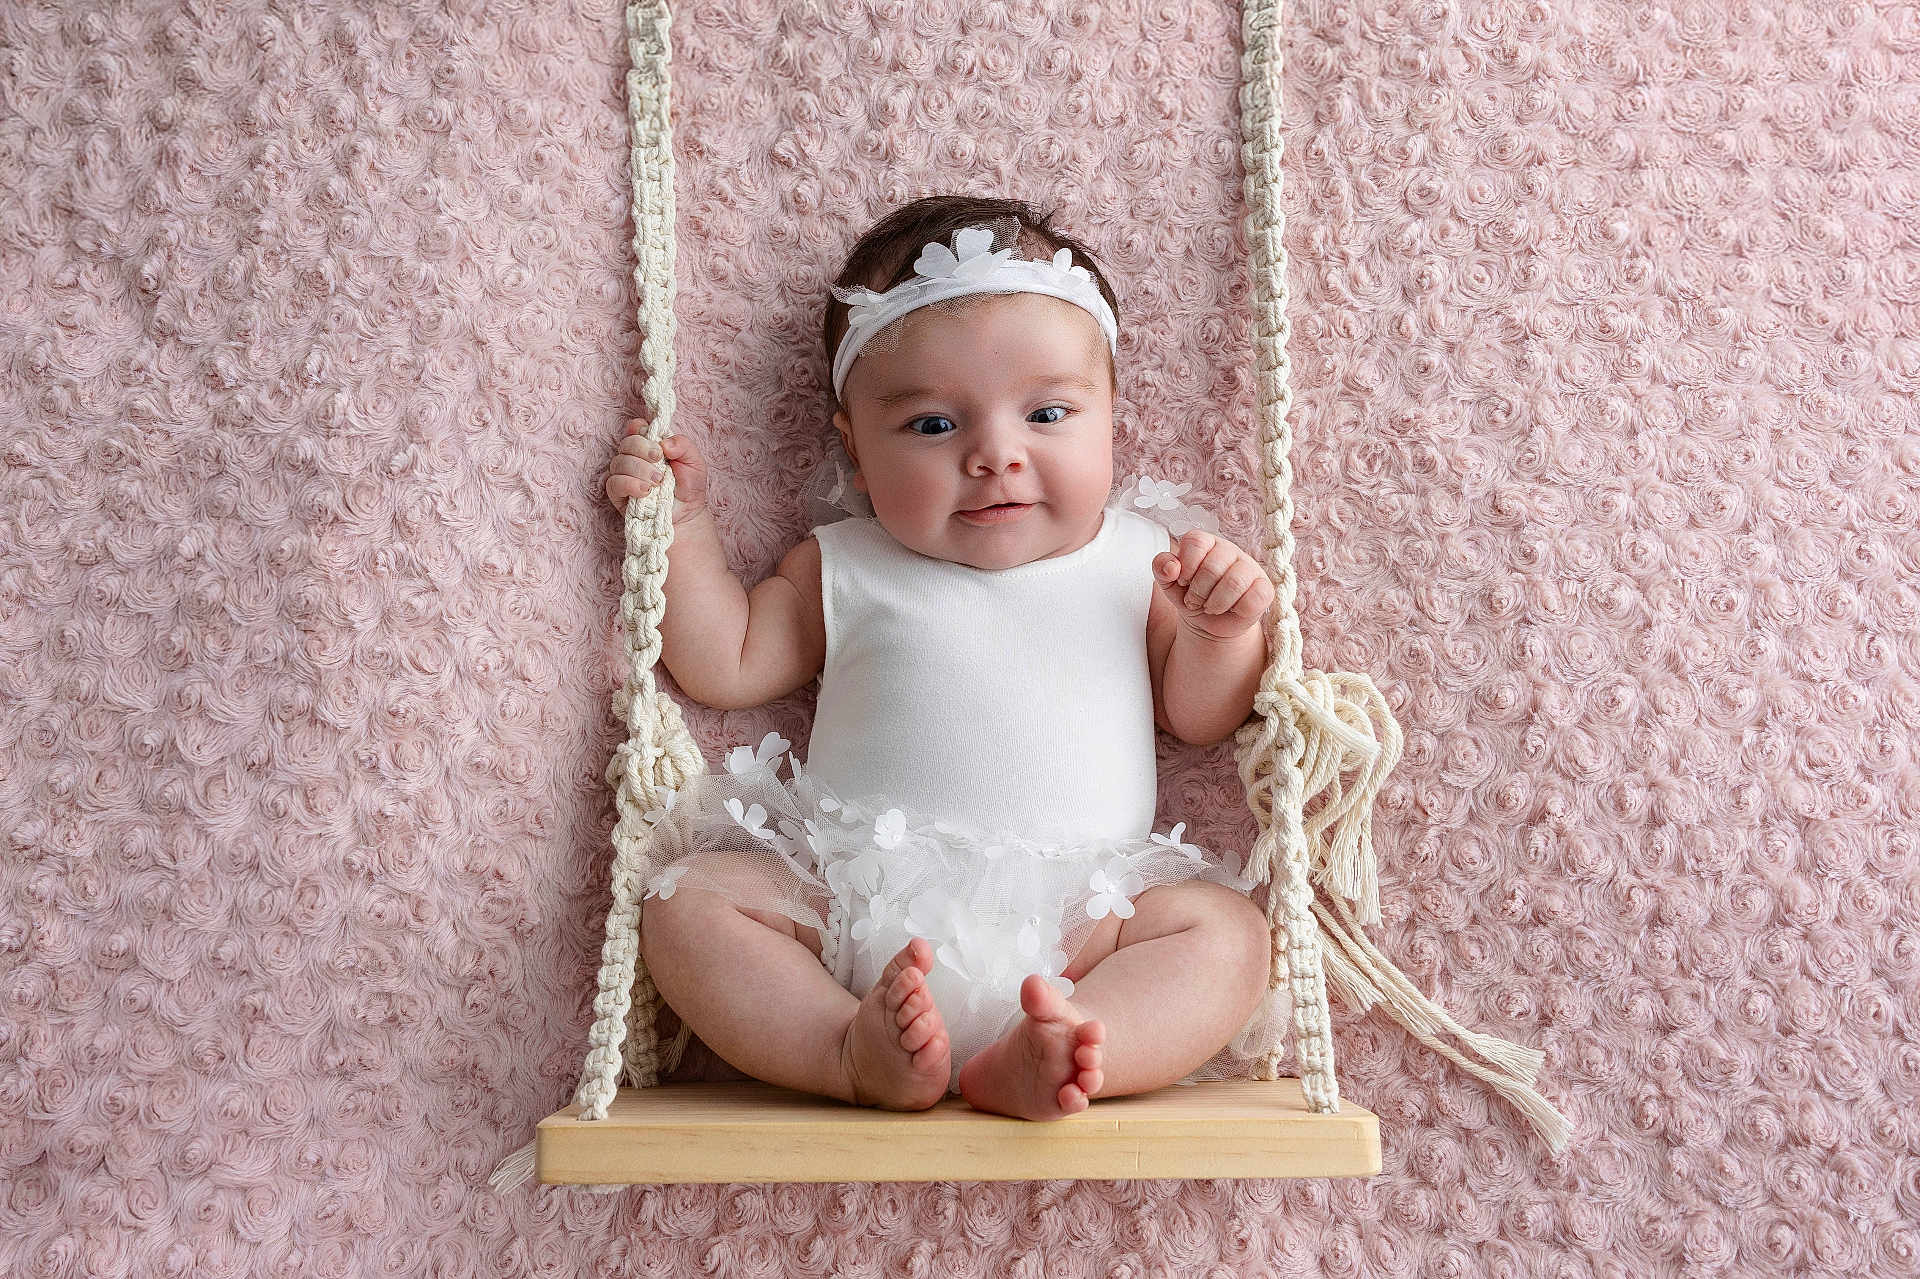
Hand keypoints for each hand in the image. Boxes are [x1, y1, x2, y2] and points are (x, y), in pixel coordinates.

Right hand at [605, 419, 709, 523]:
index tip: (656, 442)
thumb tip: (664, 443)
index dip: (640, 428)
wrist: (687, 513)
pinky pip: (614, 483)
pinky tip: (646, 491)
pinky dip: (630, 484)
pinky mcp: (618, 493)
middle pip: (627, 443)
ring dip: (640, 470)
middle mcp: (634, 456)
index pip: (636, 427)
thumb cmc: (690, 485)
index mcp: (650, 444)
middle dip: (643, 450)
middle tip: (659, 460)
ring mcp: (624, 474)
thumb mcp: (694, 461)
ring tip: (658, 482)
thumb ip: (683, 445)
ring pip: (619, 462)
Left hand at [1153, 530, 1274, 641]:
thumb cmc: (1191, 596)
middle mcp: (1230, 551)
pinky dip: (1236, 609)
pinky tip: (1231, 610)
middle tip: (1195, 601)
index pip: (1196, 542)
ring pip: (1234, 582)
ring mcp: (1250, 568)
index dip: (1186, 566)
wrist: (1209, 623)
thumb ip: (1162, 568)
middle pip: (1212, 566)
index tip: (1183, 581)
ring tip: (1210, 607)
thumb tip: (1171, 566)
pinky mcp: (1264, 588)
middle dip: (1198, 591)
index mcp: (1207, 543)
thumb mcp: (1169, 584)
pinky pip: (1253, 598)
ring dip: (1215, 602)